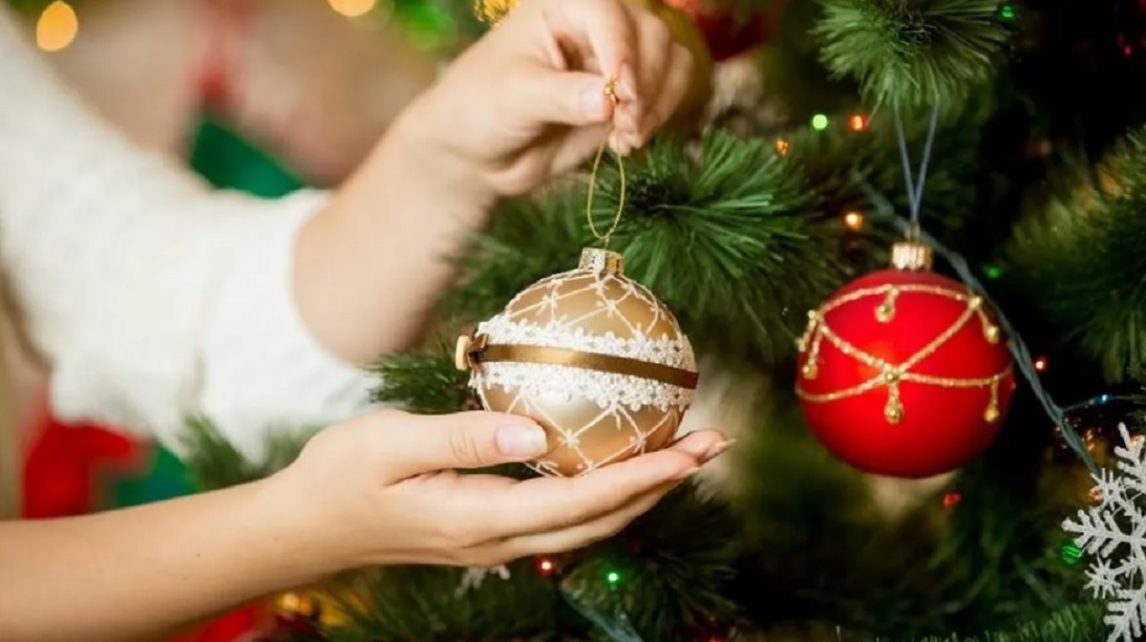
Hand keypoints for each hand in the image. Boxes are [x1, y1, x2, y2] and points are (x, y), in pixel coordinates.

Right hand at [274, 409, 726, 568]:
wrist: (307, 525)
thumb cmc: (341, 474)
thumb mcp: (392, 442)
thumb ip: (465, 436)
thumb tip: (536, 434)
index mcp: (482, 518)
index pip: (585, 501)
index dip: (645, 475)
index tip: (694, 449)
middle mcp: (500, 539)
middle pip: (602, 520)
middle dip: (663, 485)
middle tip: (713, 445)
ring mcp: (496, 541)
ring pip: (587, 524)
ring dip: (640, 491)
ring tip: (682, 455)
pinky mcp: (487, 531)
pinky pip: (562, 517)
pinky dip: (603, 494)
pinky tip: (614, 465)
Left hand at [397, 0, 698, 195]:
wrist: (479, 153)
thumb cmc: (482, 108)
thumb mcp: (515, 97)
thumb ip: (562, 97)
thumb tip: (608, 101)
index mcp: (562, 6)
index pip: (608, 12)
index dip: (622, 50)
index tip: (621, 93)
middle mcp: (595, 25)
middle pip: (652, 34)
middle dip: (646, 84)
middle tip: (624, 124)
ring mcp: (616, 59)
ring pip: (670, 60)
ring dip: (658, 102)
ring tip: (627, 136)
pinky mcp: (628, 93)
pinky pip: (669, 90)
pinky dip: (660, 115)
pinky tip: (627, 141)